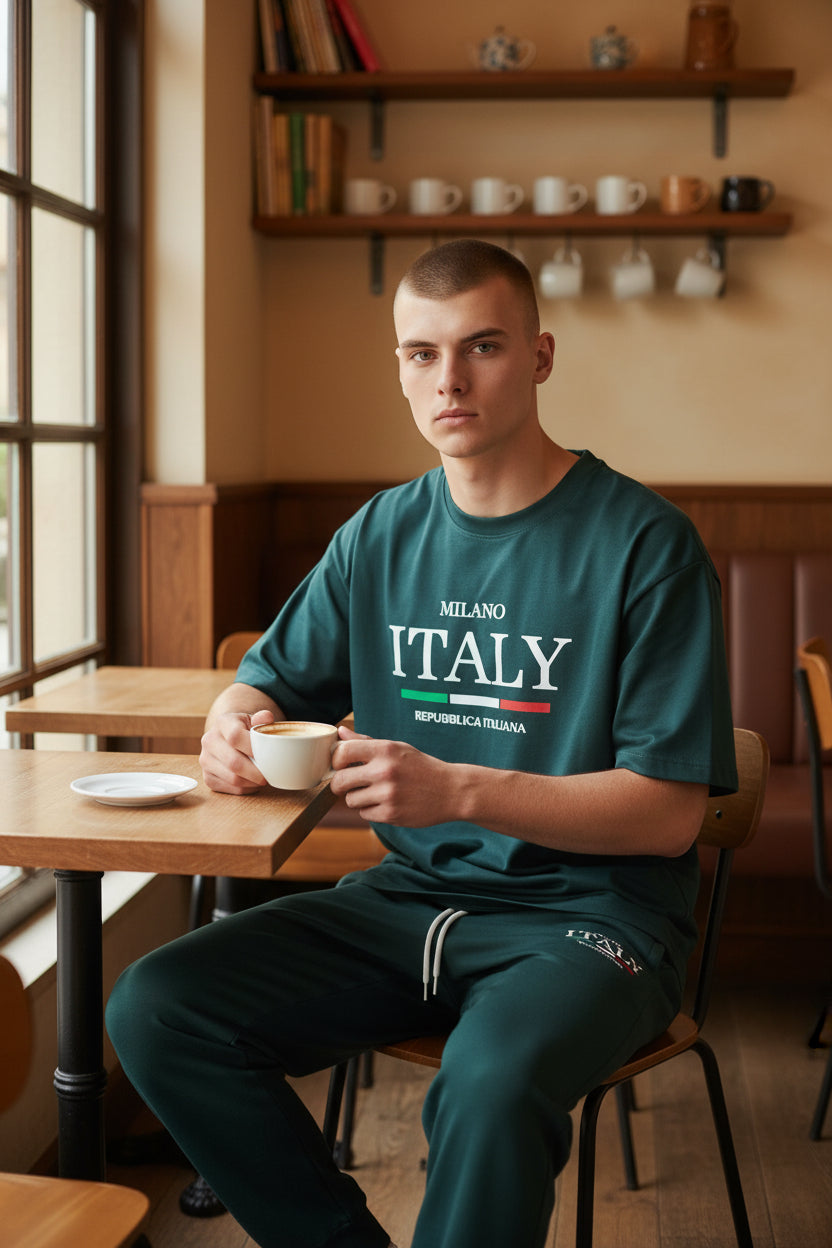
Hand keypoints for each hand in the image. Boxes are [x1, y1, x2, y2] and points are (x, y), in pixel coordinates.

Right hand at [200, 708, 274, 793]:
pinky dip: (245, 788)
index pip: (235, 736)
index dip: (252, 748)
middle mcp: (209, 740)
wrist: (228, 738)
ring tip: (263, 779)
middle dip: (255, 772)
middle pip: (233, 762)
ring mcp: (205, 760)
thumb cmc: (246, 730)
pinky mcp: (207, 777)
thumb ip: (262, 719)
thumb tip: (268, 717)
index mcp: (222, 722)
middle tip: (269, 774)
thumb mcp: (253, 720)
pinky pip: (230, 788)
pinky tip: (253, 782)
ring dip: (252, 782)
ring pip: (232, 778)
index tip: (267, 755)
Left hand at [330, 727, 457, 825]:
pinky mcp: (391, 814)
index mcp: (385, 750)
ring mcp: (387, 794)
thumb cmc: (421, 767)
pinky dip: (370, 810)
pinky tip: (385, 803)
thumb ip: (366, 742)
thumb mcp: (397, 748)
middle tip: (347, 784)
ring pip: (351, 800)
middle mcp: (385, 771)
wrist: (451, 790)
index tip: (340, 765)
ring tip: (374, 793)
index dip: (335, 760)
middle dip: (339, 784)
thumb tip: (340, 732)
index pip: (343, 752)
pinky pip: (364, 814)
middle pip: (340, 781)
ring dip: (357, 799)